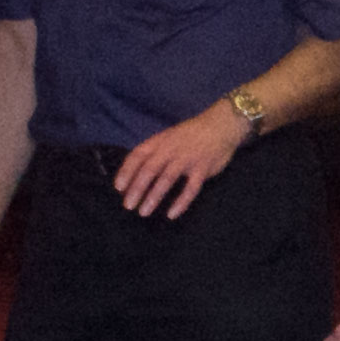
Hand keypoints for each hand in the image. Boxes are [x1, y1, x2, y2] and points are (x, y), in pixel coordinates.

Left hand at [114, 107, 252, 217]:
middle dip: (137, 188)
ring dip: (154, 196)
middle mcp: (171, 149)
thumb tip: (135, 175)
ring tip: (144, 212)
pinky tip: (172, 214)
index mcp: (160, 141)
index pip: (138, 155)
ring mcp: (187, 159)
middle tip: (128, 205)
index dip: (127, 171)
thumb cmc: (190, 135)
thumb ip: (154, 153)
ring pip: (167, 179)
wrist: (220, 126)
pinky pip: (190, 188)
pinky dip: (181, 202)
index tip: (118, 188)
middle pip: (150, 169)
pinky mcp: (203, 169)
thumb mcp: (168, 138)